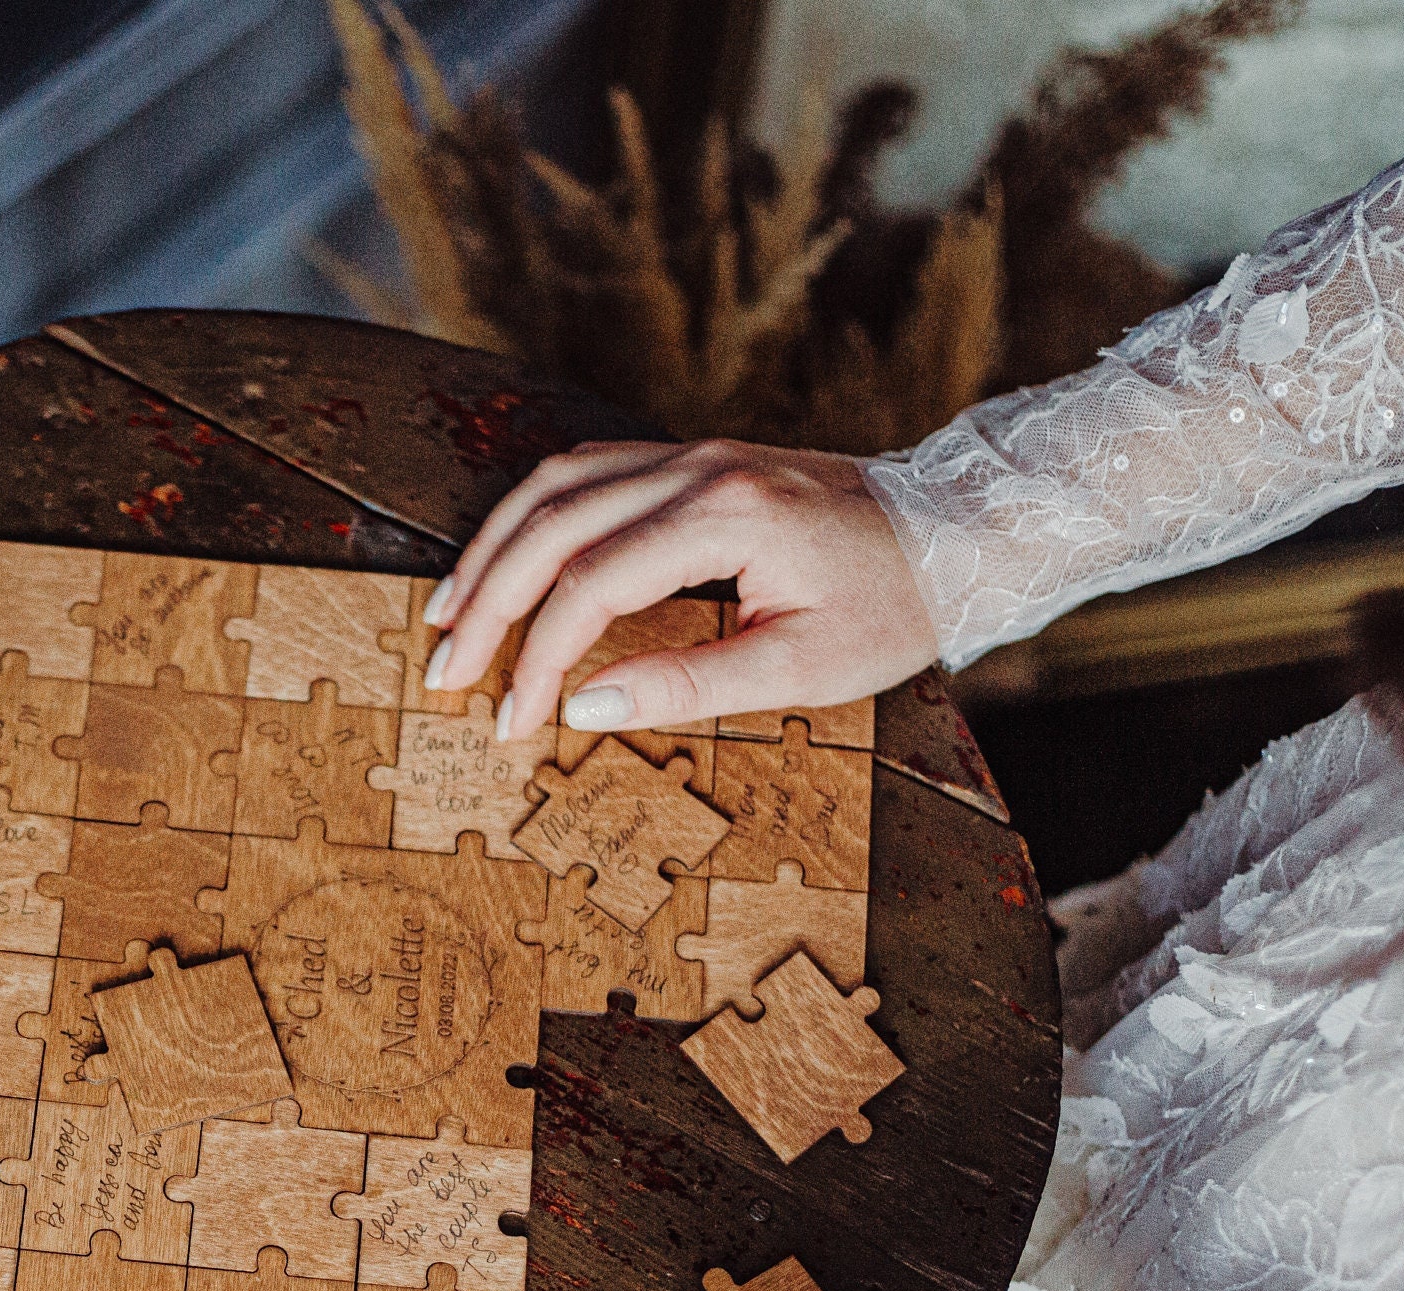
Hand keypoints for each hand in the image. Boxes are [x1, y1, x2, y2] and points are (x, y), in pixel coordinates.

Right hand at [423, 441, 939, 738]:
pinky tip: (501, 560)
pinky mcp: (692, 459)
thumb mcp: (802, 667)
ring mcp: (691, 454)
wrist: (957, 528)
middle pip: (549, 528)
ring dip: (490, 551)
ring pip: (552, 487)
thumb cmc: (892, 605)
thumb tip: (585, 708)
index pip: (591, 587)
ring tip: (446, 615)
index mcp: (725, 518)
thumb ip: (688, 686)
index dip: (537, 659)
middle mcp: (697, 469)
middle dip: (486, 605)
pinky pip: (583, 474)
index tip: (513, 723)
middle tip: (446, 673)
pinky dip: (529, 519)